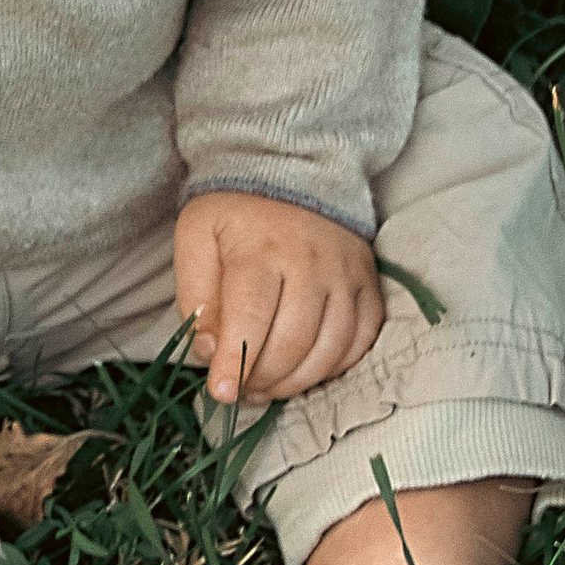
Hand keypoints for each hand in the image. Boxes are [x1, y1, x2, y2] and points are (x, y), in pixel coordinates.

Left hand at [173, 189, 385, 410]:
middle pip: (293, 341)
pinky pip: (361, 340)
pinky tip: (307, 369)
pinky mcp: (369, 283)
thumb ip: (195, 295)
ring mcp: (346, 274)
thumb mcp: (196, 238)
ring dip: (297, 381)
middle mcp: (311, 262)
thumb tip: (208, 350)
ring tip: (269, 386)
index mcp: (262, 249)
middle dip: (264, 378)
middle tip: (243, 390)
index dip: (235, 363)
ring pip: (330, 347)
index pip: (250, 318)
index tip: (222, 393)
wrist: (293, 171)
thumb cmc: (237, 214)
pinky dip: (335, 366)